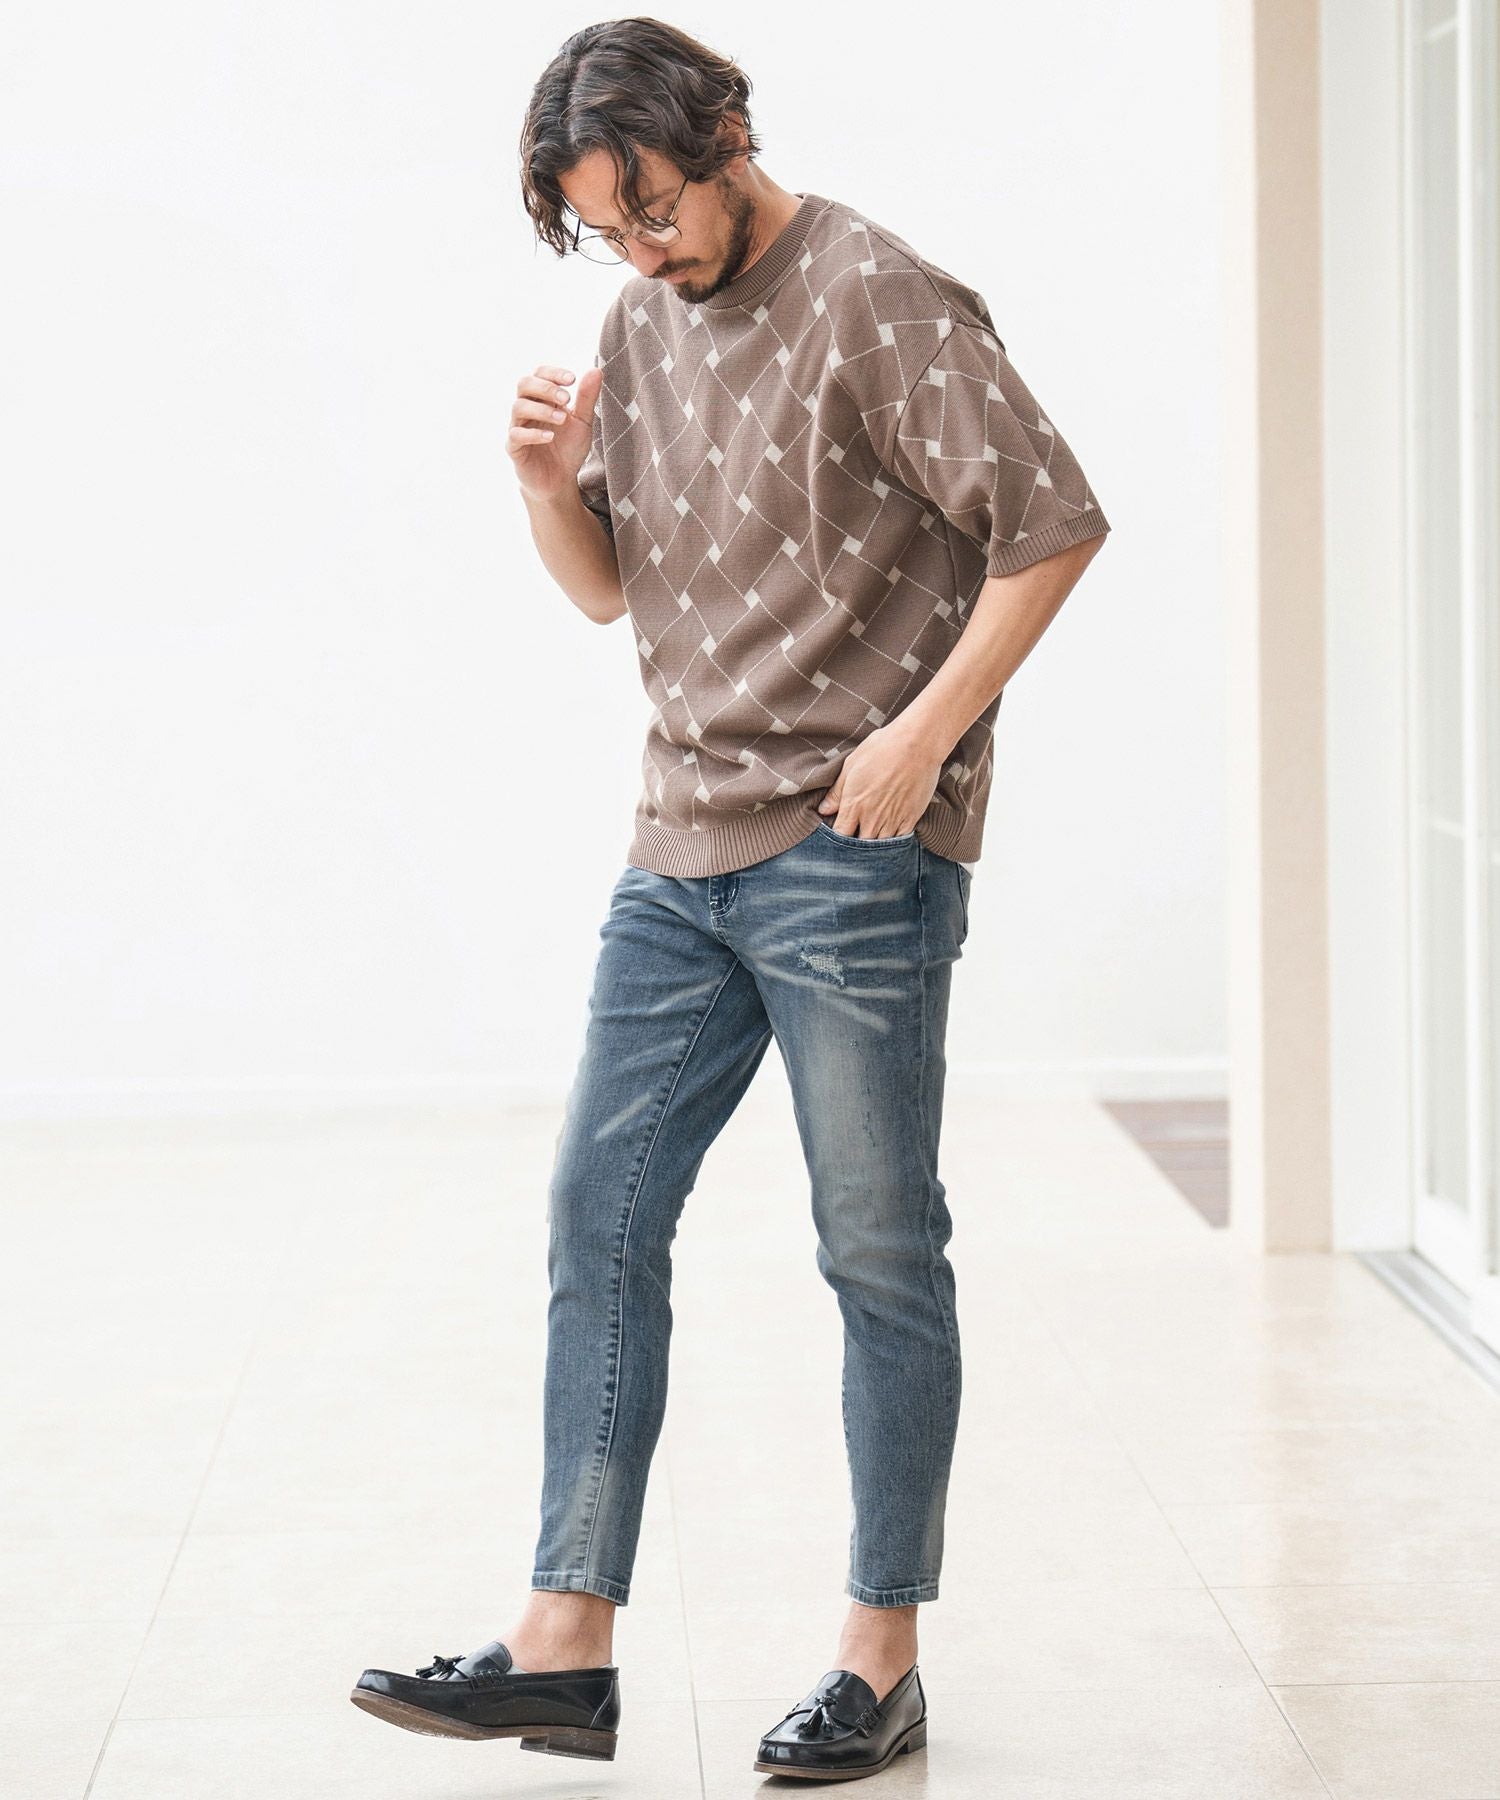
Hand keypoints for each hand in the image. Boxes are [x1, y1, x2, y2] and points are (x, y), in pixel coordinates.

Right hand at [508, 362, 603, 503]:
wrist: (560, 481)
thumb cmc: (568, 448)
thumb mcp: (583, 422)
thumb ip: (587, 398)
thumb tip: (596, 371)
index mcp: (542, 398)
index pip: (540, 374)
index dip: (553, 373)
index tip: (572, 379)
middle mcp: (527, 408)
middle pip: (524, 384)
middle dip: (546, 387)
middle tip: (566, 398)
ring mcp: (518, 427)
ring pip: (518, 407)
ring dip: (542, 410)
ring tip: (562, 419)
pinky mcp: (514, 448)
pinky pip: (516, 435)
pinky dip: (533, 433)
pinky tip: (549, 437)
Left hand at [816, 724, 943, 836]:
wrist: (918, 744)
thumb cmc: (883, 748)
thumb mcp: (852, 765)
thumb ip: (837, 792)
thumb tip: (824, 810)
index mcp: (854, 804)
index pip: (840, 835)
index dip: (838, 837)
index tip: (840, 832)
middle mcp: (872, 817)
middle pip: (860, 845)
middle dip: (855, 844)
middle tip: (856, 836)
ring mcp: (893, 820)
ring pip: (880, 846)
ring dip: (875, 844)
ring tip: (873, 835)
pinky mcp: (911, 818)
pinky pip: (900, 841)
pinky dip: (894, 842)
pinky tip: (891, 834)